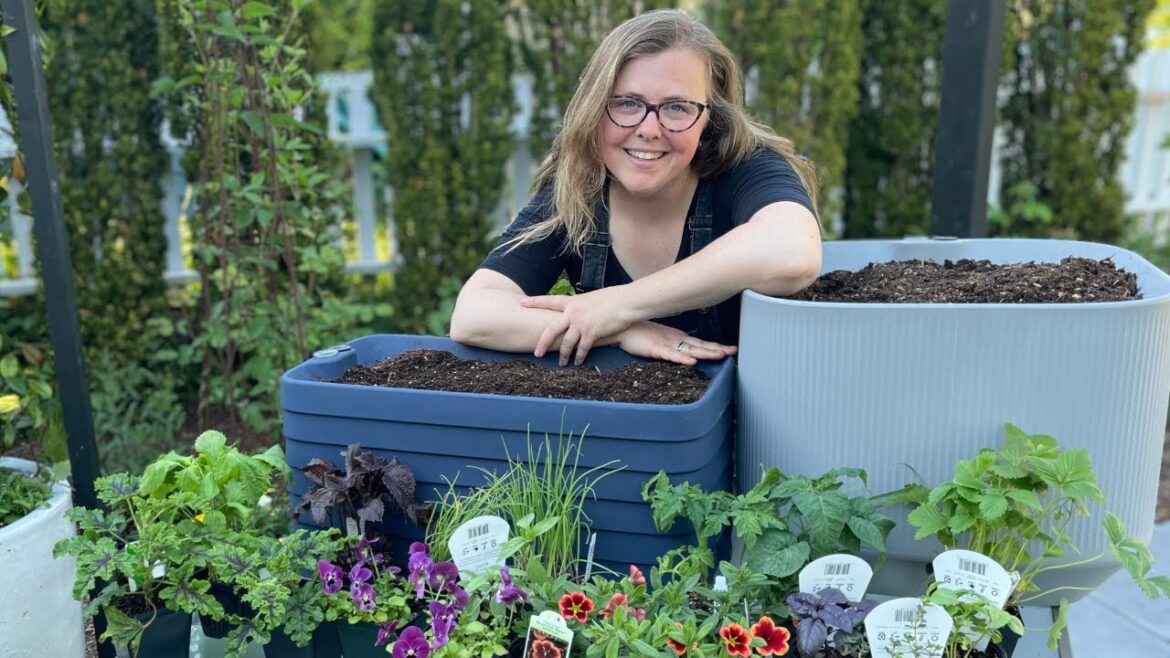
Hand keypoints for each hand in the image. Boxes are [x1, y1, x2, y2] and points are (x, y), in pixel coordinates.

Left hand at [522, 287, 638, 365]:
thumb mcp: (593, 298)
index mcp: (572, 302)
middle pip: (551, 330)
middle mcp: (573, 312)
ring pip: (566, 343)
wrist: (626, 302)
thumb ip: (582, 306)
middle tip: (536, 353)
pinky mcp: (591, 333)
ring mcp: (581, 323)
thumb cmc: (614, 298)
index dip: (534, 302)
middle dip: (542, 343)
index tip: (521, 303)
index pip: (549, 301)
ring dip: (563, 355)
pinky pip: (581, 349)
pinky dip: (579, 357)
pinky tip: (578, 363)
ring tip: (561, 364)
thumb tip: (579, 312)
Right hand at [617, 321, 736, 365]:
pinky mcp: (655, 349)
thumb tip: (686, 351)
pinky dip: (682, 358)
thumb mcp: (662, 339)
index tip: (731, 350)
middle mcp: (676, 340)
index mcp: (679, 338)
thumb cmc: (640, 333)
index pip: (701, 343)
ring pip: (690, 349)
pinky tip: (691, 361)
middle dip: (717, 349)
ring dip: (705, 352)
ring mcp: (666, 344)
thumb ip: (674, 345)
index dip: (716, 346)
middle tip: (733, 351)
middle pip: (700, 346)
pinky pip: (671, 355)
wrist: (623, 326)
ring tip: (719, 355)